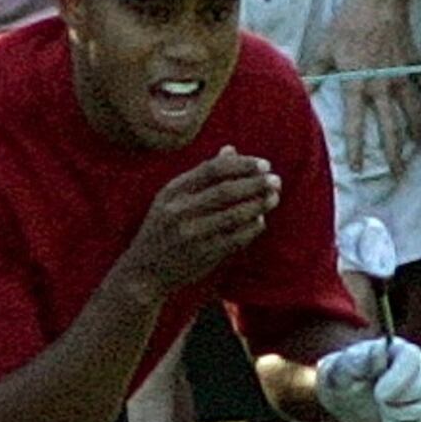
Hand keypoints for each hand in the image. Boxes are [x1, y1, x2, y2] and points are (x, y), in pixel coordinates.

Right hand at [115, 152, 281, 300]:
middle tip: (276, 179)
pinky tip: (261, 220)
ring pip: (233, 216)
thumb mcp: (172, 196)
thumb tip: (231, 149)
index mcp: (173, 191)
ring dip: (258, 205)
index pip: (213, 170)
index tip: (264, 164)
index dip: (243, 165)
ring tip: (273, 197)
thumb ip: (201, 174)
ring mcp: (191, 235)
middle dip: (255, 184)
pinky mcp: (202, 256)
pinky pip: (234, 239)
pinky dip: (251, 228)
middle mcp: (180, 211)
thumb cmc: (163, 227)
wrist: (144, 272)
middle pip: (226, 191)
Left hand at [312, 335, 420, 421]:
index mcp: (397, 350)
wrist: (341, 396)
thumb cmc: (341, 375)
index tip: (378, 393)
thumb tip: (380, 349)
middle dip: (395, 400)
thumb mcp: (342, 368)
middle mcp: (414, 367)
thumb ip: (359, 360)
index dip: (398, 378)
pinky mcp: (417, 412)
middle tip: (376, 398)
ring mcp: (419, 390)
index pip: (412, 357)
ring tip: (379, 407)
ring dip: (394, 414)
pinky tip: (385, 419)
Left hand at [317, 0, 420, 172]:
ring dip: (416, 131)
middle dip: (395, 153)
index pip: (357, 125)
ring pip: (413, 111)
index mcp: (358, 84)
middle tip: (399, 174)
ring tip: (419, 147)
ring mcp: (402, 74)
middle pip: (391, 127)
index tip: (358, 169)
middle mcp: (382, 85)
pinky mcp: (414, 61)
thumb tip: (298, 92)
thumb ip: (313, 74)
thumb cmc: (348, 22)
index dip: (357, 149)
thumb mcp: (326, 48)